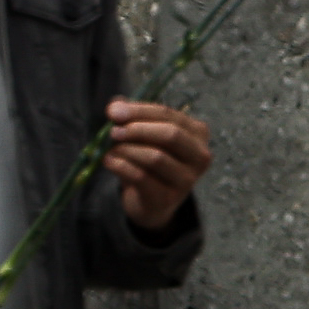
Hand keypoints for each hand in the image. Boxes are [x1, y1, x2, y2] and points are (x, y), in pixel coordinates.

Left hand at [102, 98, 210, 227]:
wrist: (153, 202)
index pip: (169, 115)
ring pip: (156, 157)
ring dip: (127, 150)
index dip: (139, 111)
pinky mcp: (167, 198)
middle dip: (137, 130)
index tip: (113, 111)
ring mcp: (186, 179)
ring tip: (109, 150)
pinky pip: (141, 177)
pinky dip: (121, 167)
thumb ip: (132, 118)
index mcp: (197, 133)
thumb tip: (115, 105)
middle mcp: (199, 155)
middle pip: (170, 134)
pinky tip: (108, 162)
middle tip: (113, 132)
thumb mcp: (145, 137)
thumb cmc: (150, 162)